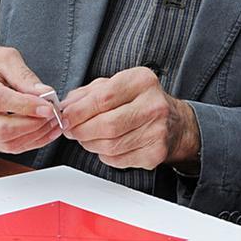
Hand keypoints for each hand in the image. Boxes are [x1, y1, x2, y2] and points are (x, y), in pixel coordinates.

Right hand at [0, 45, 62, 153]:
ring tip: (51, 123)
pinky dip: (27, 142)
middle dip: (34, 125)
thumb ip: (23, 75)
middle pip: (1, 128)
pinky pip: (4, 147)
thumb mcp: (3, 56)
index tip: (48, 107)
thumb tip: (44, 94)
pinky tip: (41, 131)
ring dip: (34, 136)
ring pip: (5, 142)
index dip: (26, 106)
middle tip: (54, 115)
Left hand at [59, 67, 199, 170]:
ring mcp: (157, 131)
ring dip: (90, 144)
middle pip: (106, 125)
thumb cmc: (140, 101)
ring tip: (86, 138)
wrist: (175, 122)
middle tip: (71, 131)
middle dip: (81, 131)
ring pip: (110, 145)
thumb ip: (87, 94)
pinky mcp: (156, 153)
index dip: (79, 111)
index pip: (103, 98)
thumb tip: (65, 108)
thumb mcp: (116, 86)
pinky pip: (118, 159)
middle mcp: (154, 105)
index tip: (65, 117)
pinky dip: (105, 155)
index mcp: (141, 81)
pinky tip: (106, 146)